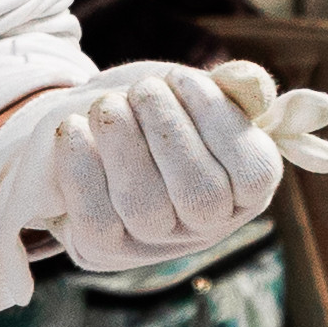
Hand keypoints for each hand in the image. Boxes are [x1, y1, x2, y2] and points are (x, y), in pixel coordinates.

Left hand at [0, 60, 303, 272]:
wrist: (100, 139)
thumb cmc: (161, 113)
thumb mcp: (197, 93)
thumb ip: (232, 87)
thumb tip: (249, 81)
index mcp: (246, 191)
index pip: (254, 173)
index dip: (220, 123)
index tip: (183, 79)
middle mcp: (206, 225)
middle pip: (200, 195)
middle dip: (170, 134)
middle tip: (144, 88)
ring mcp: (156, 242)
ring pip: (145, 208)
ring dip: (124, 148)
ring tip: (108, 105)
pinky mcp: (106, 248)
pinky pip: (95, 219)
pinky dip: (81, 171)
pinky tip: (73, 127)